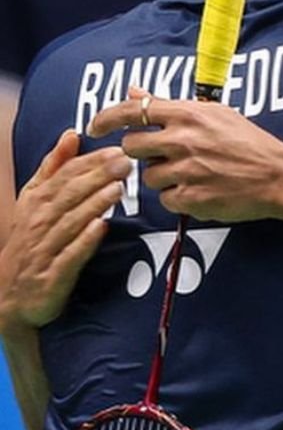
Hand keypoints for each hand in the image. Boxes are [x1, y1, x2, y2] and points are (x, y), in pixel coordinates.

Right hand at [0, 129, 130, 333]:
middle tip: (124, 162)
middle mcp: (39, 221)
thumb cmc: (28, 241)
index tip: (115, 149)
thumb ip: (54, 167)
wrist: (8, 294)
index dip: (90, 162)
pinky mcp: (52, 275)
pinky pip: (69, 254)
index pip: (65, 175)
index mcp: (36, 201)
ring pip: (70, 221)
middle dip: (97, 177)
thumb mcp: (33, 200)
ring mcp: (45, 248)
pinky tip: (101, 228)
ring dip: (93, 204)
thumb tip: (71, 135)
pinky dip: (84, 241)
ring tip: (117, 189)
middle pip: (69, 194)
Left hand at [88, 88, 282, 222]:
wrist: (277, 175)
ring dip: (162, 177)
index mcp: (188, 114)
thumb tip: (134, 91)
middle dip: (139, 152)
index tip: (95, 126)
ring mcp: (186, 170)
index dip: (106, 118)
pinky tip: (198, 190)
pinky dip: (177, 198)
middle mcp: (183, 140)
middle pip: (132, 146)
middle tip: (160, 155)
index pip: (132, 110)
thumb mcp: (213, 113)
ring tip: (190, 174)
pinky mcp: (192, 197)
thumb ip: (169, 104)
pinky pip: (166, 200)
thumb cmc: (248, 142)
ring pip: (148, 176)